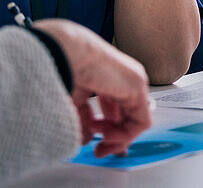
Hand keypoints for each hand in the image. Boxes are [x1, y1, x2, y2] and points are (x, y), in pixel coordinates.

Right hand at [33, 19, 151, 156]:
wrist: (64, 51)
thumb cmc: (60, 66)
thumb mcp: (72, 99)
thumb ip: (82, 119)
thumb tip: (87, 138)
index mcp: (102, 76)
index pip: (113, 105)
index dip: (106, 128)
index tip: (97, 144)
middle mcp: (119, 78)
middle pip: (125, 113)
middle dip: (113, 136)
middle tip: (100, 150)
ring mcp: (131, 80)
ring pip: (134, 119)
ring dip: (116, 138)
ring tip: (100, 146)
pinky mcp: (137, 86)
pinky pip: (141, 121)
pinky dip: (125, 135)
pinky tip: (106, 137)